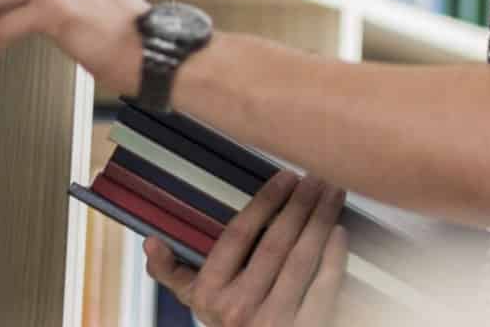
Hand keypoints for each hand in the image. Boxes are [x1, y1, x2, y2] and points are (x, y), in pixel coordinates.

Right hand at [147, 172, 349, 326]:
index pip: (237, 236)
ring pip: (301, 261)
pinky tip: (339, 231)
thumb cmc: (231, 321)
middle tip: (317, 176)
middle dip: (299, 205)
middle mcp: (238, 308)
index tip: (285, 177)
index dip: (264, 203)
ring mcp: (274, 322)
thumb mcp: (195, 302)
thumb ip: (173, 271)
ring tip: (333, 193)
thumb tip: (150, 242)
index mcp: (209, 294)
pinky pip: (324, 287)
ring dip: (320, 221)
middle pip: (275, 244)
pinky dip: (334, 257)